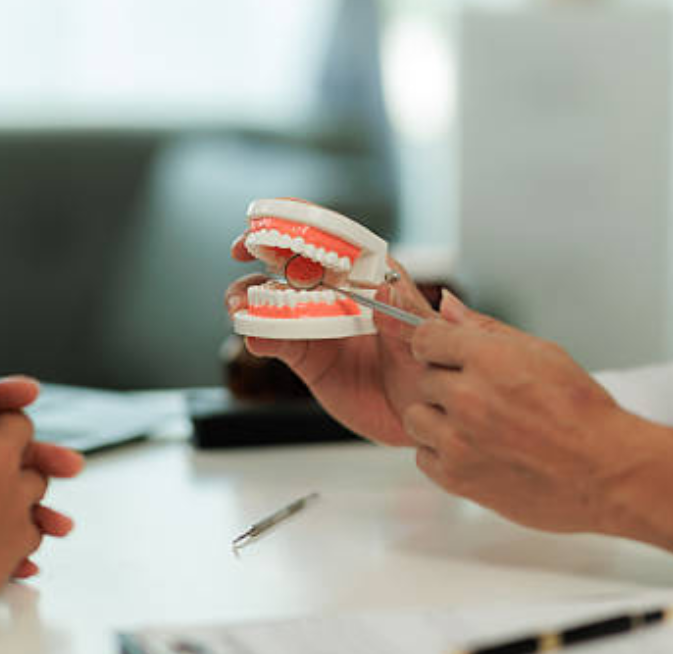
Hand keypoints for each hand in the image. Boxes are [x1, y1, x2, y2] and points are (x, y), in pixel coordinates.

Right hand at [224, 235, 434, 444]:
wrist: (422, 418)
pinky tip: (254, 337)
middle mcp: (340, 292)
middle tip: (241, 249)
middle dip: (263, 247)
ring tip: (240, 306)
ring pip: (273, 296)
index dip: (302, 220)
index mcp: (373, 274)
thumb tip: (384, 288)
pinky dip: (257, 334)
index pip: (336, 235)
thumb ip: (408, 312)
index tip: (276, 217)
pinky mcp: (304, 355)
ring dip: (250, 295)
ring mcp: (317, 322)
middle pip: (293, 257)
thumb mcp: (428, 337)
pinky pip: (272, 338)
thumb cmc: (432, 369)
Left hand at [403, 291, 640, 533]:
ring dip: (438, 421)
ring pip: (416, 419)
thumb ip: (486, 329)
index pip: (425, 338)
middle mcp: (467, 397)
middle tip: (482, 400)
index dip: (437, 346)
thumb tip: (446, 305)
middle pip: (424, 379)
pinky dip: (442, 455)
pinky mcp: (456, 477)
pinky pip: (423, 457)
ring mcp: (458, 439)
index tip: (448, 356)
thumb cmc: (583, 413)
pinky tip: (475, 452)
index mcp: (487, 358)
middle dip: (446, 385)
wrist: (605, 473)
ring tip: (476, 428)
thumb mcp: (542, 354)